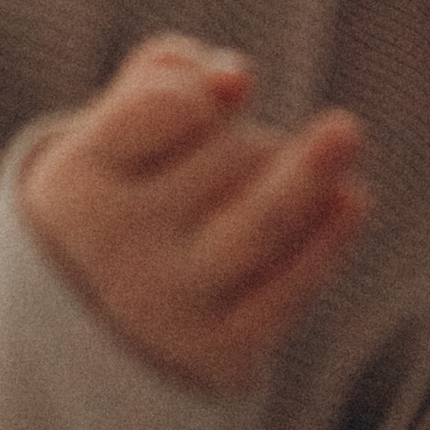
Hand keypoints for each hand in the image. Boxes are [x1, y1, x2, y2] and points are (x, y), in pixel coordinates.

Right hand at [19, 35, 370, 395]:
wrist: (89, 330)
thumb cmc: (117, 195)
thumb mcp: (111, 131)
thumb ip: (163, 78)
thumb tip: (234, 80)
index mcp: (78, 184)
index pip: (158, 113)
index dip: (194, 95)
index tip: (218, 93)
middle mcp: (117, 250)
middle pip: (226, 156)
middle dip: (247, 142)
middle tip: (240, 156)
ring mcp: (170, 305)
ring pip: (261, 223)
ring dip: (308, 175)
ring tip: (344, 133)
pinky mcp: (219, 351)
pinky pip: (288, 291)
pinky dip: (325, 242)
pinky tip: (351, 199)